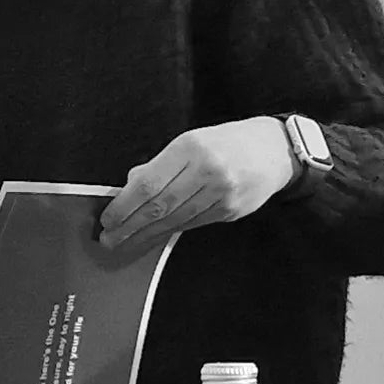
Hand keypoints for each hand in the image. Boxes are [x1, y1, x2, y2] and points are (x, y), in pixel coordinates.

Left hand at [99, 121, 300, 255]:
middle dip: (130, 226)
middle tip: (109, 239)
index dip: (124, 205)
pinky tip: (155, 236)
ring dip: (146, 235)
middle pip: (159, 206)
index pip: (149, 183)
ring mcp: (221, 194)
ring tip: (126, 243)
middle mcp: (206, 171)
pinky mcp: (230, 211)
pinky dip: (170, 231)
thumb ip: (161, 164)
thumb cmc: (227, 142)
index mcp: (191, 147)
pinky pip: (193, 224)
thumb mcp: (192, 140)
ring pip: (175, 220)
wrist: (275, 150)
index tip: (108, 218)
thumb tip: (130, 186)